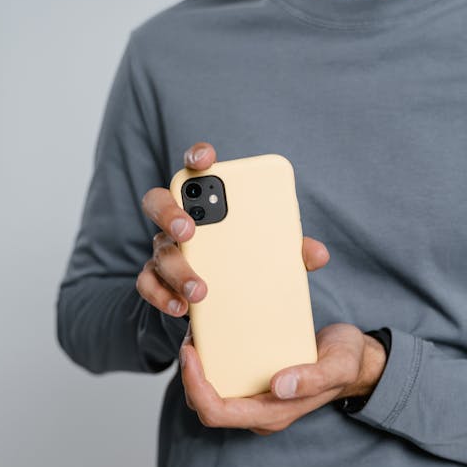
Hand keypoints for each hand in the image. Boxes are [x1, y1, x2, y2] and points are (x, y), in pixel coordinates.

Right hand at [137, 141, 329, 316]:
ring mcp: (165, 250)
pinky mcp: (157, 280)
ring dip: (178, 269)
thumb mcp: (273, 255)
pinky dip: (163, 296)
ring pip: (159, 251)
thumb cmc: (248, 263)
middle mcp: (179, 222)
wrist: (226, 301)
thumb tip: (317, 254)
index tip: (206, 159)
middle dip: (172, 212)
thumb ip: (291, 251)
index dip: (197, 157)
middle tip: (190, 229)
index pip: (196, 169)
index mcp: (208, 204)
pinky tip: (182, 309)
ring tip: (200, 290)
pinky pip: (148, 284)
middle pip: (159, 203)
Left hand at [180, 322, 387, 434]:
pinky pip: (222, 380)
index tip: (191, 352)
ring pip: (210, 394)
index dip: (195, 386)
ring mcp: (256, 400)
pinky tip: (212, 334)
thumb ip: (314, 378)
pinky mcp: (256, 385)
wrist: (357, 360)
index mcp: (274, 414)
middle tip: (190, 338)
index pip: (217, 412)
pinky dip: (210, 361)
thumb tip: (279, 386)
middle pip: (206, 406)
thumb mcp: (338, 365)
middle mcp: (259, 411)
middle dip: (189, 376)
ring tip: (197, 333)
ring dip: (195, 369)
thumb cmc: (346, 361)